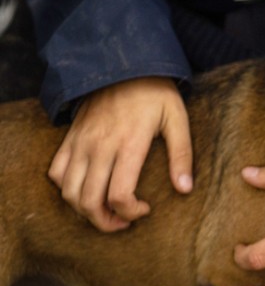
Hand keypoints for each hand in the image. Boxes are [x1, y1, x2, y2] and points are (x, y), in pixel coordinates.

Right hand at [48, 77, 192, 231]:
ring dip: (84, 211)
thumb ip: (182, 155)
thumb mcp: (177, 119)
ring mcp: (81, 142)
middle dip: (105, 222)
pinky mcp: (71, 137)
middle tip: (124, 222)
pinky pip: (57, 171)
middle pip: (89, 202)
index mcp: (129, 144)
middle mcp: (100, 147)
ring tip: (106, 211)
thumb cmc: (156, 93)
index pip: (118, 195)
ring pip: (68, 192)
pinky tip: (87, 189)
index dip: (130, 213)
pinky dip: (66, 188)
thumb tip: (185, 189)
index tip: (145, 209)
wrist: (125, 63)